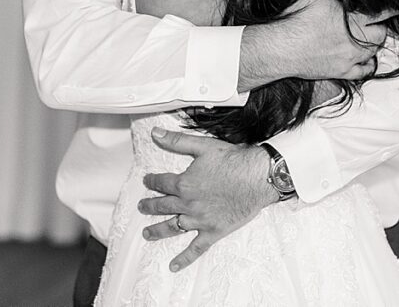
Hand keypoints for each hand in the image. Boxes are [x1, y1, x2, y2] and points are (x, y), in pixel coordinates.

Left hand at [137, 128, 275, 271]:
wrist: (257, 177)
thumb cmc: (232, 160)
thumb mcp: (202, 146)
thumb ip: (176, 141)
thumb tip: (154, 133)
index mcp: (184, 183)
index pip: (161, 182)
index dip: (152, 181)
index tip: (147, 180)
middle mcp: (188, 204)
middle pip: (163, 206)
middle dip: (150, 206)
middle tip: (142, 207)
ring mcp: (200, 220)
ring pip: (173, 227)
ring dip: (158, 231)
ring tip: (147, 234)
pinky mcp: (213, 231)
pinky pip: (196, 248)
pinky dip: (184, 258)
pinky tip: (173, 266)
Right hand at [239, 0, 389, 90]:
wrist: (281, 49)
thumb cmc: (295, 21)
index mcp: (352, 18)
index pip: (383, 12)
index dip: (394, 8)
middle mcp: (356, 40)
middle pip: (381, 34)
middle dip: (380, 27)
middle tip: (373, 22)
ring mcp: (350, 57)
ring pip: (374, 52)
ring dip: (373, 44)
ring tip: (367, 37)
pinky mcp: (342, 72)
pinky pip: (364, 71)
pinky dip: (367, 65)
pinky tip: (364, 60)